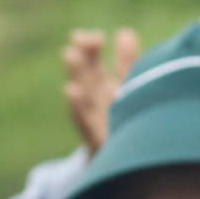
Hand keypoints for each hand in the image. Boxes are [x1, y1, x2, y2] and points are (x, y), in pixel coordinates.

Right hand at [62, 27, 139, 153]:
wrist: (127, 165)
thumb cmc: (126, 123)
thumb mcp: (129, 90)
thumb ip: (127, 62)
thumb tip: (124, 33)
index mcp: (105, 88)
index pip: (95, 63)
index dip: (92, 48)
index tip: (93, 35)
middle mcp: (98, 102)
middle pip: (88, 76)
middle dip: (83, 56)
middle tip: (78, 38)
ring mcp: (96, 120)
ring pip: (84, 94)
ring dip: (76, 74)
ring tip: (70, 54)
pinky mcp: (97, 138)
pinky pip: (86, 122)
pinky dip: (77, 106)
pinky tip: (71, 90)